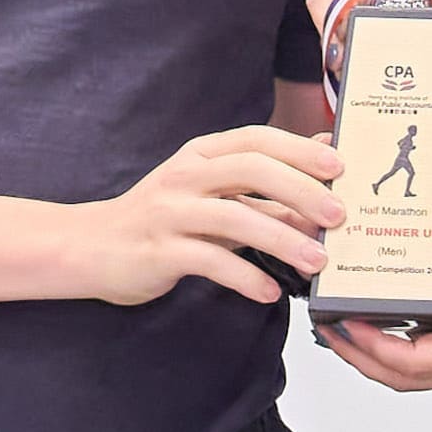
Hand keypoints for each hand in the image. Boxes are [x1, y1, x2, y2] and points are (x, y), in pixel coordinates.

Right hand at [56, 122, 341, 309]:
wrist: (92, 247)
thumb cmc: (163, 220)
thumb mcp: (211, 194)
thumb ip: (261, 185)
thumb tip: (322, 167)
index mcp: (201, 155)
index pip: (256, 140)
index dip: (299, 149)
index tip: (339, 166)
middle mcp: (185, 176)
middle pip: (250, 169)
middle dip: (300, 190)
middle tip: (338, 216)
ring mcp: (169, 212)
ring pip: (233, 217)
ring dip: (281, 239)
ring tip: (316, 262)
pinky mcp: (158, 251)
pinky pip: (209, 262)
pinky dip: (245, 276)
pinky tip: (269, 291)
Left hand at [320, 245, 431, 389]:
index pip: (414, 362)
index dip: (372, 347)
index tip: (344, 322)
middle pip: (405, 378)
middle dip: (361, 358)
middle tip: (329, 329)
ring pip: (419, 374)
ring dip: (379, 356)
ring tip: (350, 325)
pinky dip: (405, 345)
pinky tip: (395, 316)